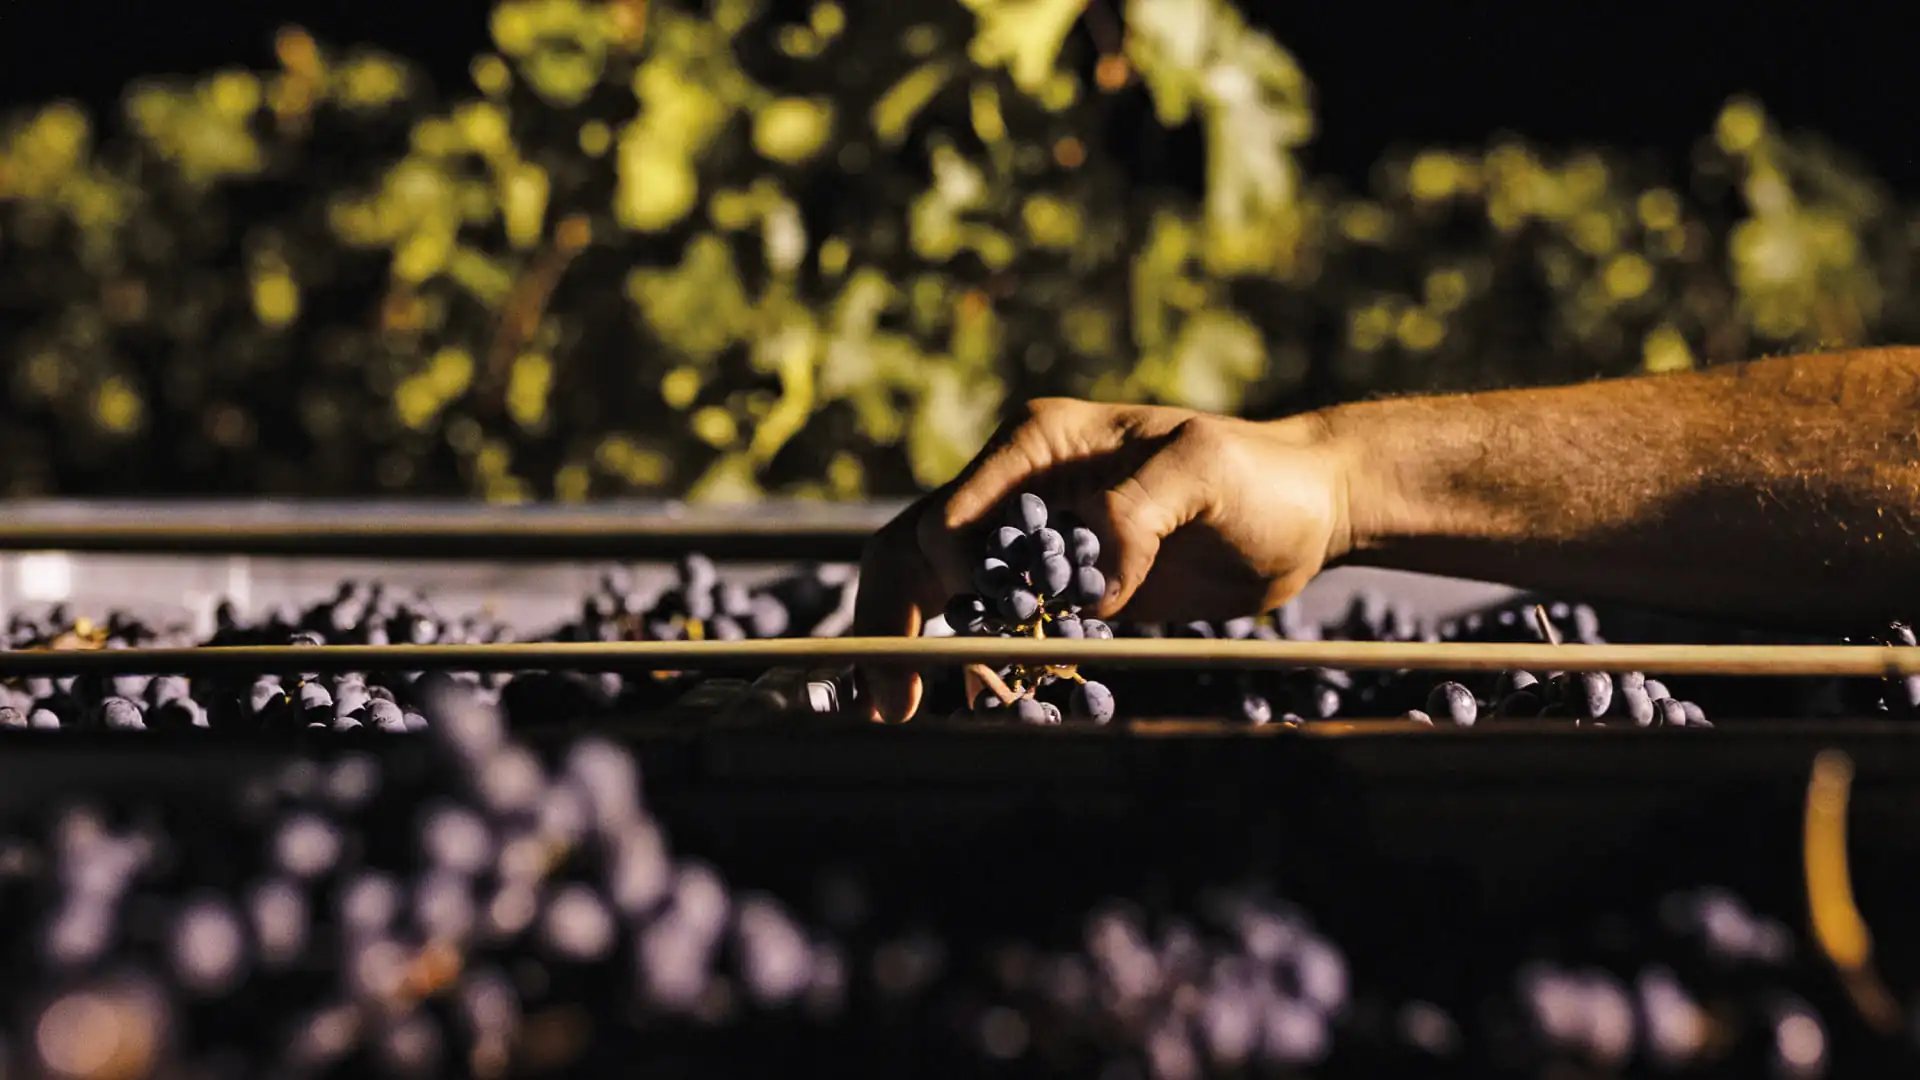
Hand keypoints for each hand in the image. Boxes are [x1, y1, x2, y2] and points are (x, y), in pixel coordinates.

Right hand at [852, 398, 1352, 721]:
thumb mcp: (1203, 472)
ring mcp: (1036, 544)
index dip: (951, 575)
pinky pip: (999, 631)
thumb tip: (1089, 586)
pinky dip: (984, 668)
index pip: (955, 513)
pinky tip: (992, 705)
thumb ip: (1136, 511)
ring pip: (942, 595)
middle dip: (891, 621)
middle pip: (919, 552)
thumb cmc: (1257, 477)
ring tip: (910, 712)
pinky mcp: (1063, 592)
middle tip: (886, 701)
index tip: (988, 622)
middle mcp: (1019, 490)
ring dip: (925, 651)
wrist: (1303, 513)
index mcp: (1036, 445)